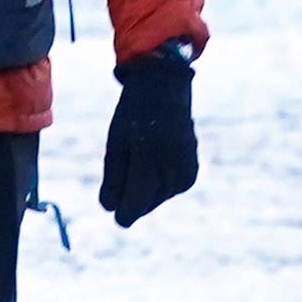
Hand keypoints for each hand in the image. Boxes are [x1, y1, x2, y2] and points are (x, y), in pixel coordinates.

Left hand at [99, 44, 197, 225]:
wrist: (166, 91)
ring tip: (142, 155)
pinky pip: (166, 191)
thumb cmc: (134, 116)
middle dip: (130, 193)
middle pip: (144, 205)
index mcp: (150, 159)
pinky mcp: (190, 175)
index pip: (134, 205)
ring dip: (143, 187)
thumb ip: (113, 180)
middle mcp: (173, 170)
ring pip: (155, 200)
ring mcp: (185, 174)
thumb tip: (110, 211)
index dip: (120, 210)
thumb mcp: (116, 144)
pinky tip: (154, 159)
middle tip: (127, 161)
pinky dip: (156, 182)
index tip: (111, 205)